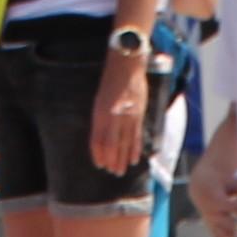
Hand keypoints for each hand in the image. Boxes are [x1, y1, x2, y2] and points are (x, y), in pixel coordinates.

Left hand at [88, 50, 143, 172]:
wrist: (127, 64)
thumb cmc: (111, 80)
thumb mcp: (100, 99)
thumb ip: (101, 118)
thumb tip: (102, 138)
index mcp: (100, 112)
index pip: (97, 140)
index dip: (98, 154)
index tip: (99, 164)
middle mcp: (112, 117)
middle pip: (111, 145)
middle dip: (111, 161)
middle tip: (112, 172)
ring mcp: (127, 116)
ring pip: (124, 144)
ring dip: (123, 159)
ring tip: (121, 171)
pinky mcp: (138, 114)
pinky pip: (136, 136)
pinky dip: (135, 149)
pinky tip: (134, 160)